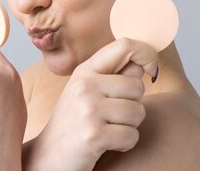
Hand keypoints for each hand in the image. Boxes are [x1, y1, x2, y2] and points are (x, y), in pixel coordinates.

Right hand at [24, 38, 157, 170]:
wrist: (49, 154)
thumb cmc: (74, 122)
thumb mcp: (88, 92)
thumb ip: (115, 76)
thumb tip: (142, 64)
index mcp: (85, 71)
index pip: (125, 46)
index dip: (146, 54)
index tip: (150, 69)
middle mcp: (85, 85)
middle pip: (137, 86)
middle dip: (133, 105)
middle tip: (112, 116)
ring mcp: (88, 109)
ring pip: (138, 112)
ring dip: (129, 127)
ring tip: (109, 130)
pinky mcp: (94, 134)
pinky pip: (132, 136)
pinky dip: (125, 144)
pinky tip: (107, 144)